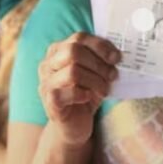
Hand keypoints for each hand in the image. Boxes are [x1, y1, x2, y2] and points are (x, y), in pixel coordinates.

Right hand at [37, 32, 119, 146]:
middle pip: (73, 51)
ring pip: (73, 71)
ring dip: (95, 80)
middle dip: (98, 63)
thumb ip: (100, 60)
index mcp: (58, 51)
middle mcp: (47, 64)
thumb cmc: (86, 94)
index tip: (116, 58)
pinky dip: (84, 94)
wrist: (74, 125)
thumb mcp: (94, 73)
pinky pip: (68, 92)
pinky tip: (89, 98)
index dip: (100, 46)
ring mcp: (46, 82)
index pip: (79, 38)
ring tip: (104, 90)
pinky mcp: (50, 101)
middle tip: (113, 75)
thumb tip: (116, 55)